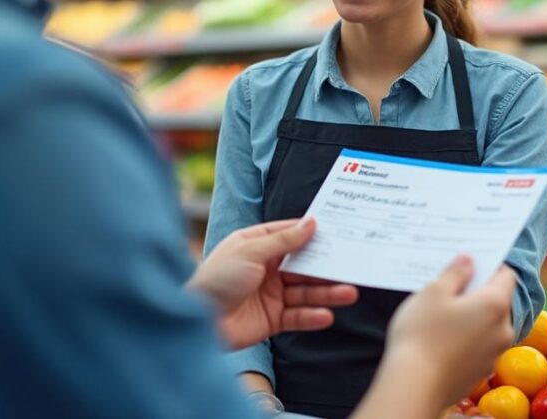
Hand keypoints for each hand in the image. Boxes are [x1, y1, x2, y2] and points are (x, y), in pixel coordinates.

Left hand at [188, 218, 357, 349]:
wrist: (194, 323)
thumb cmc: (216, 279)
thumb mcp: (250, 252)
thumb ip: (283, 240)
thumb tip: (310, 222)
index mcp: (256, 246)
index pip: (290, 235)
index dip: (312, 233)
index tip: (338, 230)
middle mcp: (266, 268)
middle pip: (304, 266)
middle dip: (327, 267)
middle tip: (351, 265)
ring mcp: (270, 294)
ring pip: (305, 292)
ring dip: (327, 293)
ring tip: (348, 293)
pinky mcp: (271, 319)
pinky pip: (297, 316)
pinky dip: (312, 316)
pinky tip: (326, 316)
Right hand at [353, 257, 514, 417]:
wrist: (414, 388)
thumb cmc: (422, 334)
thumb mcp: (433, 292)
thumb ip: (455, 273)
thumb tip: (469, 261)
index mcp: (496, 304)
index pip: (506, 275)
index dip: (490, 265)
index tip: (471, 263)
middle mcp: (503, 330)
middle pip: (497, 301)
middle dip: (477, 293)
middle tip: (449, 288)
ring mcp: (494, 354)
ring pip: (487, 325)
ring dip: (471, 317)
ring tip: (441, 315)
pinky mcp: (480, 372)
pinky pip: (478, 346)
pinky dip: (466, 338)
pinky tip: (441, 339)